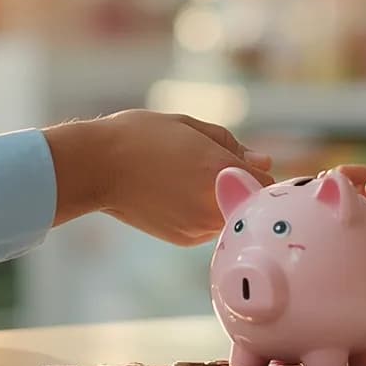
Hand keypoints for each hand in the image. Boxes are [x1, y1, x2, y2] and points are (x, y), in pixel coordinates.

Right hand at [46, 110, 273, 245]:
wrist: (97, 167)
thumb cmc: (141, 137)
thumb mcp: (191, 127)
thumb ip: (234, 146)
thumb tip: (264, 163)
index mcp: (221, 170)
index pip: (268, 185)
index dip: (262, 176)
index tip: (252, 170)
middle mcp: (215, 204)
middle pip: (252, 205)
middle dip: (245, 191)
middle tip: (219, 172)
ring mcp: (201, 226)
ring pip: (231, 217)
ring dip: (224, 203)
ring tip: (191, 180)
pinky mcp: (187, 239)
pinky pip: (210, 227)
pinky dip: (204, 214)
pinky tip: (179, 195)